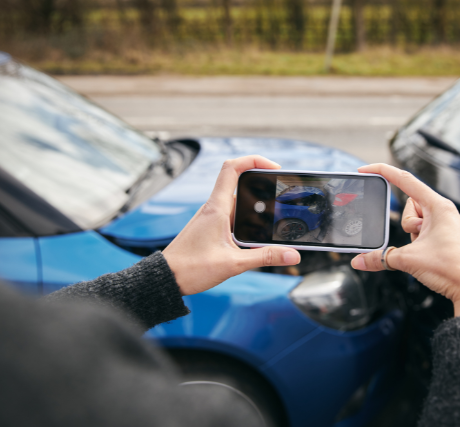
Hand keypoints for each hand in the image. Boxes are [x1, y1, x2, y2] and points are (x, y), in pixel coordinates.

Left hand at [162, 156, 300, 295]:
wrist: (166, 278)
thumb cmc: (191, 269)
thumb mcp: (233, 264)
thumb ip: (265, 258)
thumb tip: (293, 255)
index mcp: (216, 208)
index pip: (232, 168)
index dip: (254, 160)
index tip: (274, 168)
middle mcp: (213, 208)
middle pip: (240, 183)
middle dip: (262, 186)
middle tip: (281, 196)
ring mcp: (211, 217)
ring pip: (238, 202)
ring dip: (256, 206)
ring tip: (274, 218)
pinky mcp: (211, 227)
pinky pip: (232, 215)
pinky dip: (247, 219)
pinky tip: (257, 234)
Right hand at [350, 164, 459, 325]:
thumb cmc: (453, 267)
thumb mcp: (408, 259)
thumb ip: (380, 258)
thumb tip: (359, 261)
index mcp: (437, 205)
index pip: (405, 180)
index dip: (382, 171)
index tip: (365, 170)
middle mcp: (442, 211)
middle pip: (408, 206)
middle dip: (406, 224)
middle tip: (418, 239)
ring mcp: (444, 224)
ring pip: (414, 222)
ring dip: (413, 236)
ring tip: (427, 250)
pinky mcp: (444, 237)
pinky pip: (422, 233)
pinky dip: (418, 243)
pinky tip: (428, 256)